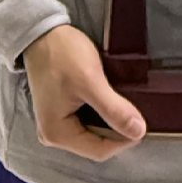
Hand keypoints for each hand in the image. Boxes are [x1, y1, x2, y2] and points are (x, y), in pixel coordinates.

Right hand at [22, 24, 144, 160]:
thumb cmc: (61, 54)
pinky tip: (108, 100)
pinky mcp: (59, 112)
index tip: (141, 122)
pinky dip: (101, 114)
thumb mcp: (90, 81)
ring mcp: (54, 124)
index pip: (100, 150)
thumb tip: (139, 132)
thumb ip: (114, 110)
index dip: (124, 139)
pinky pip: (86, 123)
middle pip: (96, 144)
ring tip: (121, 103)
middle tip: (132, 110)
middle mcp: (52, 135)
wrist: (41, 32)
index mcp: (56, 133)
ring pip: (93, 133)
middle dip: (117, 131)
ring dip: (110, 122)